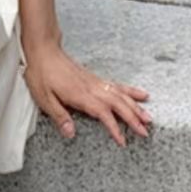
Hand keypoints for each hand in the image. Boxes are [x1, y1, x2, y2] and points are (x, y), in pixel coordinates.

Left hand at [21, 41, 152, 147]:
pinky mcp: (94, 78)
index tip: (123, 140)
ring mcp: (95, 82)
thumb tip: (70, 133)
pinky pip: (117, 86)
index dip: (114, 128)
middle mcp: (92, 88)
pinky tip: (140, 94)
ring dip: (136, 107)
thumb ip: (59, 116)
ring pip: (121, 95)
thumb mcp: (44, 98)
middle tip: (145, 132)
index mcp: (81, 95)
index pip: (103, 114)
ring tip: (149, 118)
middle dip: (134, 119)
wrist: (43, 50)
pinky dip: (130, 92)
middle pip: (118, 104)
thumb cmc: (41, 73)